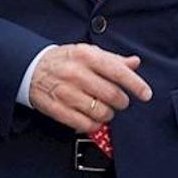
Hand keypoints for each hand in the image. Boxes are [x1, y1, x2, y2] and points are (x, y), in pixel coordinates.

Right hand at [29, 44, 152, 133]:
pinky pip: (84, 124)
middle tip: (120, 101)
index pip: (118, 72)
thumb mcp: (88, 52)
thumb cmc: (65, 60)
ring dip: (108, 114)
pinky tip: (93, 119)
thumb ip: (113, 59)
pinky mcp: (56, 109)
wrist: (31, 68)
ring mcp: (65, 92)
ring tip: (105, 109)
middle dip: (122, 102)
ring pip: (100, 112)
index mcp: (86, 56)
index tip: (146, 94)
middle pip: (112, 96)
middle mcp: (76, 73)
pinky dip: (94, 125)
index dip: (136, 85)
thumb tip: (135, 63)